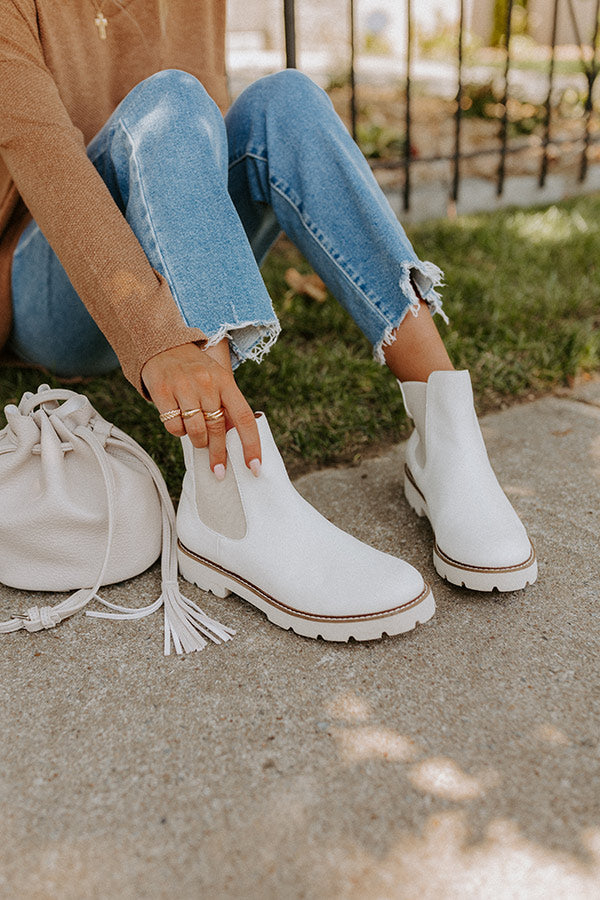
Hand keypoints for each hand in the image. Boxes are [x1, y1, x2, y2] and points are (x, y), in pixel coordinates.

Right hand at [141, 342, 260, 477]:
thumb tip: (237, 442)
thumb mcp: (217, 381)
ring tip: (197, 436)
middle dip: (219, 454)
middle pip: (217, 429)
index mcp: (226, 381)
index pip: (244, 418)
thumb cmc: (195, 370)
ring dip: (198, 441)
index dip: (251, 445)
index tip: (254, 467)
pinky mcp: (162, 391)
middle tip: (219, 470)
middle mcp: (207, 383)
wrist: (163, 345)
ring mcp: (183, 386)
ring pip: (195, 431)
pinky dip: (178, 431)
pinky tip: (179, 420)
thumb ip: (227, 407)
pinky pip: (174, 426)